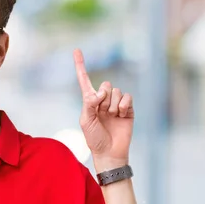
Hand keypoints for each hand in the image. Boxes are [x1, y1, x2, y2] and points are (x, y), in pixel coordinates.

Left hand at [73, 49, 133, 163]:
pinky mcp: (128, 109)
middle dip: (104, 98)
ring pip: (116, 91)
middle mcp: (103, 100)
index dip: (80, 65)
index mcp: (89, 101)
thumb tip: (101, 92)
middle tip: (102, 112)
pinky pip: (127, 97)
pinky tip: (122, 115)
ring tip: (112, 117)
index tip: (76, 50)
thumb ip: (89, 103)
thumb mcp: (85, 121)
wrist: (110, 152)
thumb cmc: (94, 138)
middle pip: (106, 85)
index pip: (85, 80)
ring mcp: (116, 104)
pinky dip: (124, 105)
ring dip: (113, 105)